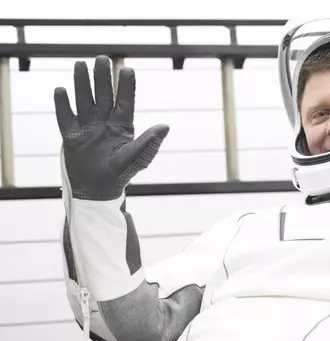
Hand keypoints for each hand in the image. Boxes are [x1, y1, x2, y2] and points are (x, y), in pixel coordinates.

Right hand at [54, 56, 169, 199]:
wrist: (98, 191)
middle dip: (102, 78)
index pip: (125, 101)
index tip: (127, 69)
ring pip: (84, 100)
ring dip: (82, 84)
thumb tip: (165, 126)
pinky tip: (61, 90)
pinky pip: (66, 117)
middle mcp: (105, 122)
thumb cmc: (121, 174)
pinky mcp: (71, 136)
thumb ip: (148, 142)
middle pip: (103, 95)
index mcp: (123, 125)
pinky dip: (63, 105)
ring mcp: (87, 127)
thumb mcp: (136, 158)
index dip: (126, 86)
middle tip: (102, 58)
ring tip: (80, 65)